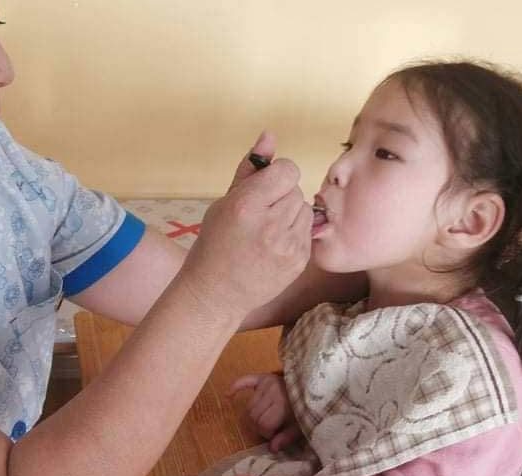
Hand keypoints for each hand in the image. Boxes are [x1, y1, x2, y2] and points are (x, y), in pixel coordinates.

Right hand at [178, 132, 312, 318]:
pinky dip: (293, 233)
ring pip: (303, 208)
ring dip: (288, 214)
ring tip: (265, 230)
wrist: (216, 293)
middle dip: (280, 196)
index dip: (276, 175)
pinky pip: (307, 230)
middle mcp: (270, 225)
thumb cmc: (215, 245)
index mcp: (247, 206)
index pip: (287, 170)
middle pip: (295, 189)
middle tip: (258, 215)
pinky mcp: (299, 261)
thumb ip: (250, 169)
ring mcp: (287, 246)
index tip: (263, 188)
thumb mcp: (223, 203)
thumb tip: (269, 135)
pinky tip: (272, 245)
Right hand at [230, 372, 303, 451]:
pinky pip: (244, 381)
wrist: (311, 390)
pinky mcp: (263, 377)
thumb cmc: (304, 410)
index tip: (274, 434)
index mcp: (282, 405)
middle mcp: (272, 392)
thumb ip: (286, 438)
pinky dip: (235, 387)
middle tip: (269, 427)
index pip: (263, 424)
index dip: (267, 433)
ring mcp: (267, 383)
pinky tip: (228, 395)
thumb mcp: (299, 427)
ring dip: (254, 414)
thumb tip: (272, 449)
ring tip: (264, 416)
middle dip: (259, 425)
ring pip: (249, 405)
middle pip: (254, 416)